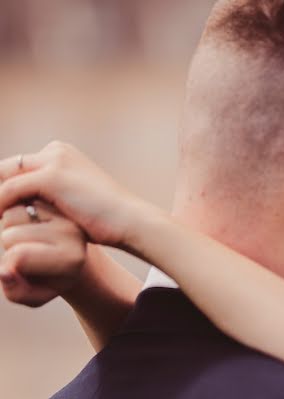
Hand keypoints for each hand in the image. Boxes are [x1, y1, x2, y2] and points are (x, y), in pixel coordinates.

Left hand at [0, 142, 161, 249]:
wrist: (130, 221)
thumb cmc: (107, 220)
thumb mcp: (74, 201)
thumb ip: (51, 196)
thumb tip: (28, 207)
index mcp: (62, 153)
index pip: (18, 167)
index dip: (3, 188)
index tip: (0, 210)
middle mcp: (56, 151)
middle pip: (8, 168)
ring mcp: (54, 161)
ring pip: (5, 177)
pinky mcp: (51, 177)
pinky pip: (9, 190)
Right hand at [0, 200, 86, 307]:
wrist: (64, 256)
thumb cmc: (46, 280)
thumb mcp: (34, 294)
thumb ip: (16, 292)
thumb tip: (3, 272)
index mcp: (72, 258)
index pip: (20, 257)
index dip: (10, 267)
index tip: (23, 272)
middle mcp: (72, 233)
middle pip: (10, 236)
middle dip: (8, 246)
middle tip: (28, 253)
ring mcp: (62, 212)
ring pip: (10, 214)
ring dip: (9, 227)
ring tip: (28, 238)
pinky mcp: (51, 198)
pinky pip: (14, 200)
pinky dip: (10, 211)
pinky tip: (26, 222)